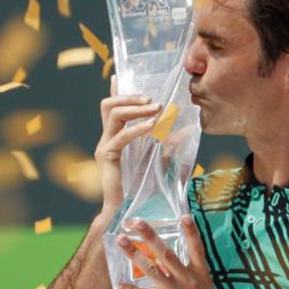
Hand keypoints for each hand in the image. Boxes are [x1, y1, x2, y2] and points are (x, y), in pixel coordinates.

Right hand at [95, 74, 161, 215]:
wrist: (124, 212)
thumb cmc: (140, 189)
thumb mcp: (158, 161)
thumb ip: (167, 144)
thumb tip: (183, 129)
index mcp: (114, 137)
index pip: (111, 108)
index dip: (116, 91)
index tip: (119, 76)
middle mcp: (106, 139)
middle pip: (108, 104)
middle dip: (129, 96)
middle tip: (152, 99)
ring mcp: (105, 147)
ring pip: (113, 114)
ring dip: (136, 108)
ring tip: (155, 108)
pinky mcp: (107, 157)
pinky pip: (122, 136)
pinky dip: (139, 128)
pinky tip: (154, 127)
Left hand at [116, 215, 232, 288]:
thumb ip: (194, 280)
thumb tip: (180, 271)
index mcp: (202, 277)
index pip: (197, 249)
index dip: (190, 232)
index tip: (182, 216)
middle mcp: (190, 283)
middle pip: (167, 253)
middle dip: (149, 235)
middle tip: (135, 221)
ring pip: (152, 269)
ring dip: (134, 254)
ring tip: (121, 241)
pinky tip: (119, 285)